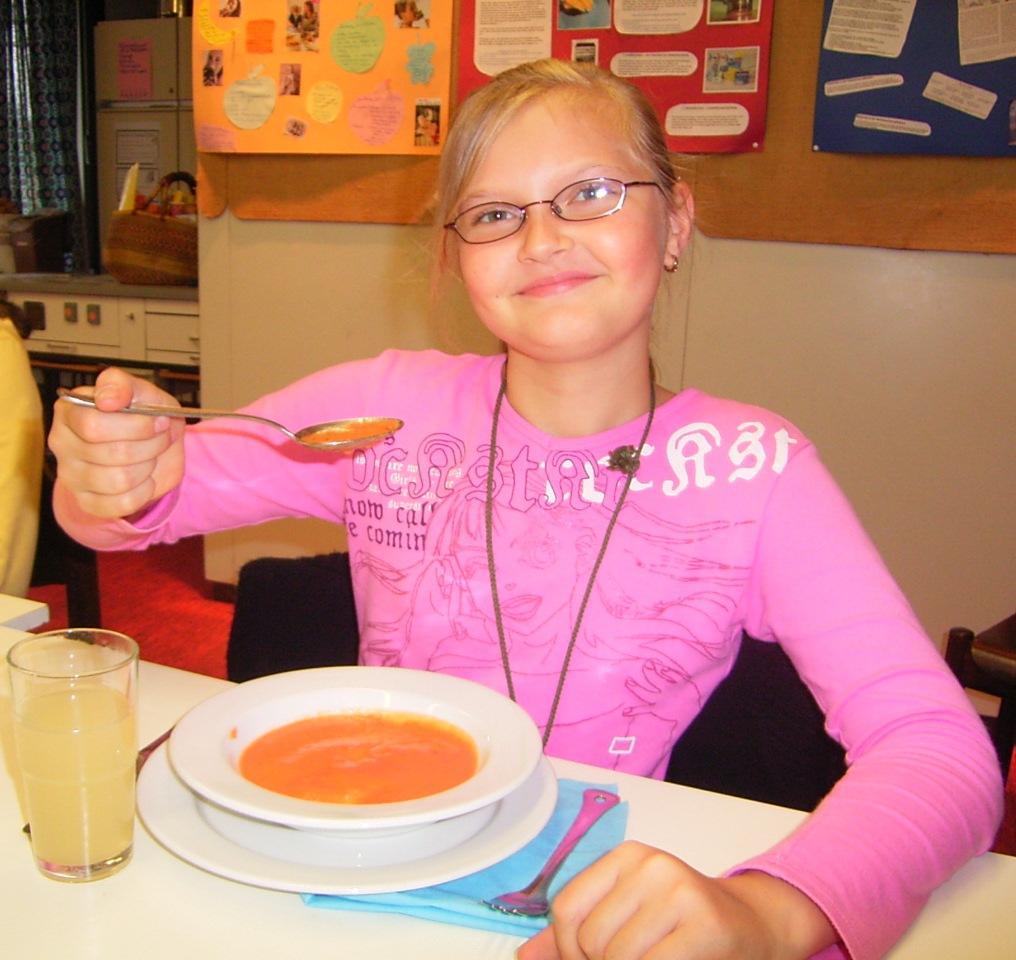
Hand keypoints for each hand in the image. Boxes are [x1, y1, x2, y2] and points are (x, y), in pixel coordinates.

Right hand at [49, 367, 184, 518]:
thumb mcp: (142, 392)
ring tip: (152, 455)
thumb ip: (123, 385)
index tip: (160, 420)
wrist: (155, 448)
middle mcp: (61, 443)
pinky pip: (122, 503)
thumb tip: (107, 398)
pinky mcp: (87, 501)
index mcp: (69, 411)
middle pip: (111, 453)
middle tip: (162, 437)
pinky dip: (145, 491)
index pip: (93, 425)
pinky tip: (145, 478)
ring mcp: (70, 475)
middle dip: (150, 445)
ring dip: (148, 466)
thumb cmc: (144, 416)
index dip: (137, 426)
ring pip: (119, 480)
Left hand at [516, 841, 833, 959]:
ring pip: (617, 956)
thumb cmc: (681, 926)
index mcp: (625, 857)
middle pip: (590, 938)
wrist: (752, 926)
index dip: (567, 951)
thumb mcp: (627, 917)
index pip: (565, 908)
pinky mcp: (704, 923)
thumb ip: (574, 936)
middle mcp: (650, 864)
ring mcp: (679, 890)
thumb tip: (523, 957)